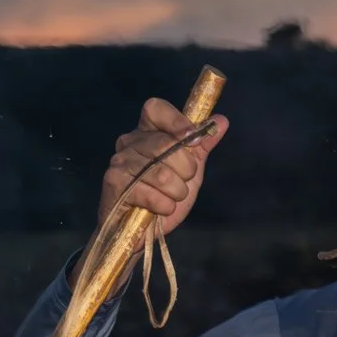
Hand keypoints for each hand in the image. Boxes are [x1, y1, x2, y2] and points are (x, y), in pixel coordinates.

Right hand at [100, 98, 228, 235]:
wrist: (142, 229)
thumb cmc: (165, 195)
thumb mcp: (189, 170)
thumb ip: (202, 145)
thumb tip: (222, 120)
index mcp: (147, 132)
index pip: (155, 108)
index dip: (177, 121)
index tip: (194, 140)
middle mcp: (129, 141)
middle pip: (167, 144)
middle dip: (186, 169)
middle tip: (183, 182)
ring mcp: (119, 161)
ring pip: (162, 173)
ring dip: (177, 192)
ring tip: (171, 198)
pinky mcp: (114, 182)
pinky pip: (152, 194)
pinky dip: (164, 206)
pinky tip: (161, 208)